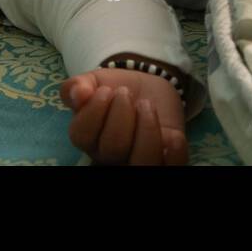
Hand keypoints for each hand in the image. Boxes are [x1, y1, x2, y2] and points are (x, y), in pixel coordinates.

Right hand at [61, 68, 188, 164]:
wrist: (149, 89)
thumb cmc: (117, 88)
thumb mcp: (95, 81)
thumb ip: (78, 86)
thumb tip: (78, 93)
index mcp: (89, 139)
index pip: (81, 136)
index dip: (94, 112)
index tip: (106, 90)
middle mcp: (110, 157)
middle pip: (112, 149)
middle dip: (121, 114)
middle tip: (127, 93)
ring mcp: (138, 161)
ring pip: (141, 163)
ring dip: (146, 130)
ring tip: (147, 105)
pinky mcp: (165, 161)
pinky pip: (170, 169)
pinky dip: (174, 155)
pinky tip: (173, 136)